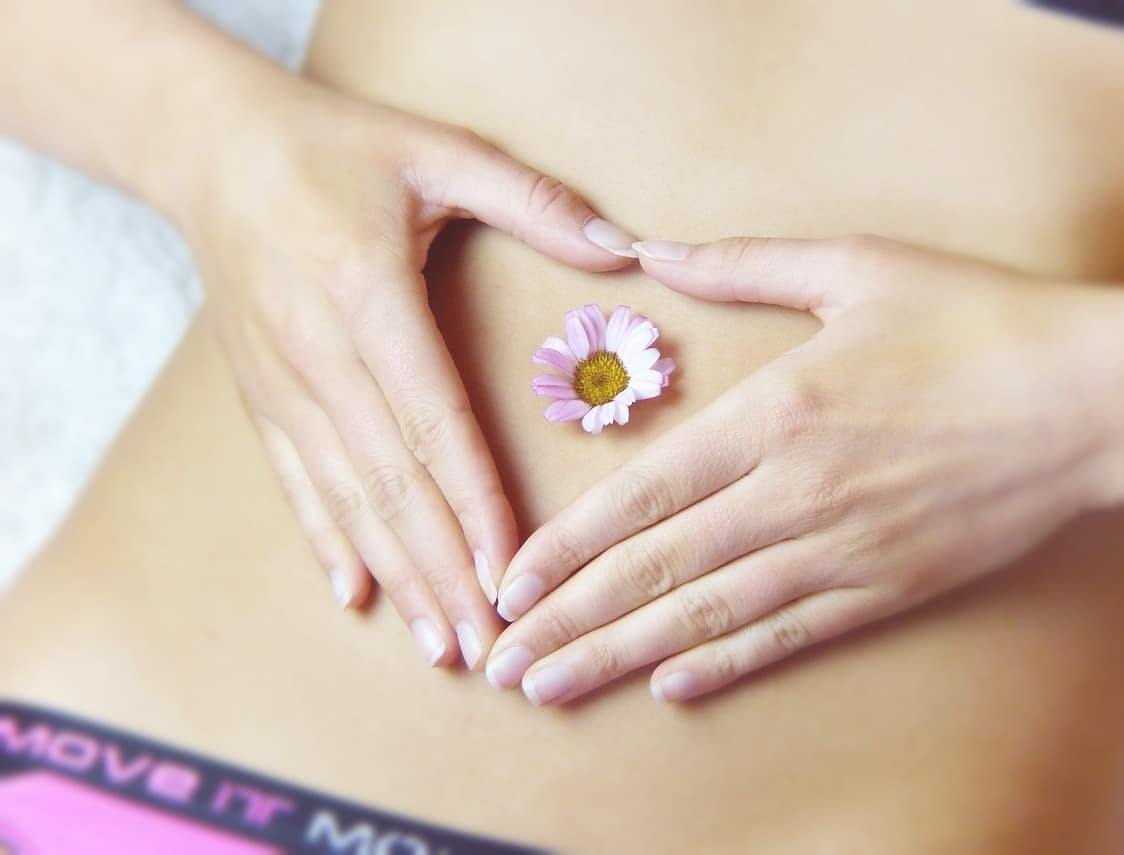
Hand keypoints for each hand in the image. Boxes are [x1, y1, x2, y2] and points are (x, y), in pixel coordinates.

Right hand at [185, 76, 638, 668]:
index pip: (434, 423)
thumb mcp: (437, 151)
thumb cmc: (335, 147)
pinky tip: (355, 594)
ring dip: (396, 574)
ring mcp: (281, 382)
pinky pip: (296, 481)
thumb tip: (624, 250)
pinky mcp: (260, 395)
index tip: (511, 573)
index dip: (476, 505)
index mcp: (368, 297)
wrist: (210, 148)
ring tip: (439, 642)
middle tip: (490, 644)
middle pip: (391, 482)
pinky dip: (327, 541)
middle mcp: (318, 353)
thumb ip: (533, 202)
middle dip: (445, 570)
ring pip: (346, 496)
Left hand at [484, 235, 1123, 701]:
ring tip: (554, 686)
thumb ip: (744, 262)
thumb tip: (654, 249)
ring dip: (623, 656)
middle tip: (502, 662)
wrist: (1090, 399)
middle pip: (657, 569)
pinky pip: (790, 636)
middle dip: (570, 621)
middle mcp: (795, 492)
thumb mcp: (855, 266)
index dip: (568, 546)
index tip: (511, 582)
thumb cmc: (974, 320)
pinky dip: (725, 663)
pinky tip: (670, 687)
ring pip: (710, 616)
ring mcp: (843, 550)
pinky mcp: (888, 586)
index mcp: (777, 411)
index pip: (644, 494)